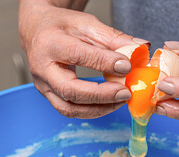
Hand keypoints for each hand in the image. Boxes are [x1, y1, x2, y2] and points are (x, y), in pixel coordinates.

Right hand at [19, 0, 148, 117]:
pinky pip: (70, 110)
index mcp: (50, 43)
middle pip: (70, 91)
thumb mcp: (86, 24)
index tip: (127, 66)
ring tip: (120, 100)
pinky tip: (108, 104)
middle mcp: (42, 68)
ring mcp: (43, 85)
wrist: (37, 30)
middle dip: (101, 95)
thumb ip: (114, 37)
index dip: (104, 63)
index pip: (78, 55)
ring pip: (69, 108)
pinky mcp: (49, 95)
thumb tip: (141, 48)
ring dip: (98, 109)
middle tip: (125, 93)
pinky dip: (91, 111)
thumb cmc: (60, 26)